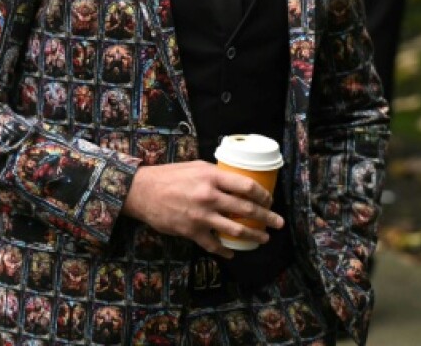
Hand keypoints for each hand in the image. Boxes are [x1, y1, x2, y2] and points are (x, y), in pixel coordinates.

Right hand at [122, 161, 283, 256]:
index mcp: (212, 177)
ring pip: (235, 229)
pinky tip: (232, 254)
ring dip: (254, 236)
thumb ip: (216, 174)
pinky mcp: (192, 231)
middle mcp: (209, 196)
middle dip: (267, 217)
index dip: (263, 194)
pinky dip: (225, 251)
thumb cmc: (169, 176)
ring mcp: (201, 216)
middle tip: (278, 223)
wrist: (142, 192)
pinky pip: (214, 245)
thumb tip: (234, 180)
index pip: (247, 186)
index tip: (269, 199)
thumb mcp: (196, 167)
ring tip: (264, 238)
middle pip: (246, 209)